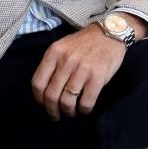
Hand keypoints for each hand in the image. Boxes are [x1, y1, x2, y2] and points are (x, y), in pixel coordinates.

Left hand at [30, 15, 147, 120]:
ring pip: (67, 101)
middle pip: (51, 95)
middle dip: (52, 110)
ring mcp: (82, 69)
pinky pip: (86, 102)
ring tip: (71, 112)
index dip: (39, 99)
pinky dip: (84, 110)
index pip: (38, 82)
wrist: (109, 33)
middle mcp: (66, 60)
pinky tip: (84, 108)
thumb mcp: (63, 46)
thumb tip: (45, 90)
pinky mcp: (98, 76)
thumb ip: (53, 64)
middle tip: (56, 115)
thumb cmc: (84, 42)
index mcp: (54, 52)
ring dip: (68, 112)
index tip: (44, 104)